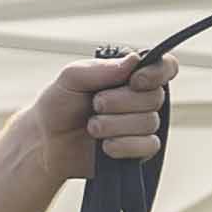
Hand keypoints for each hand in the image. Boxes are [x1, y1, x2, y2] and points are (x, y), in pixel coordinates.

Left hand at [24, 50, 173, 180]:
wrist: (47, 143)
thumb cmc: (58, 106)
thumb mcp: (70, 78)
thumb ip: (100, 68)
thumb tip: (134, 61)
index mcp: (129, 75)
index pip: (165, 67)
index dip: (157, 73)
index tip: (135, 80)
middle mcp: (140, 98)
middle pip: (155, 97)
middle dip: (121, 102)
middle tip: (96, 105)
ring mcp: (141, 125)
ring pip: (150, 122)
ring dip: (116, 125)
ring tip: (93, 127)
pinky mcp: (140, 150)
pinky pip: (148, 146)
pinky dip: (123, 145)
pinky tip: (105, 146)